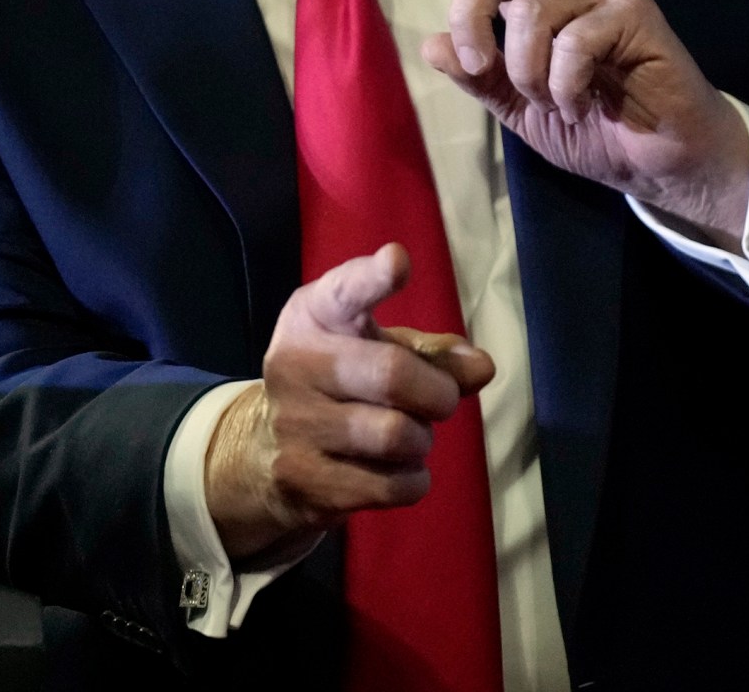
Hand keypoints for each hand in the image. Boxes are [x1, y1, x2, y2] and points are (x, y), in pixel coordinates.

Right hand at [205, 244, 494, 562]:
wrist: (266, 452)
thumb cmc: (345, 383)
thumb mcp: (382, 351)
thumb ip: (435, 354)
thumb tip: (481, 367)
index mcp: (315, 315)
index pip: (346, 291)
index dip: (374, 278)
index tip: (398, 261)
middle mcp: (294, 362)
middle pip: (392, 374)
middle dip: (438, 394)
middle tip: (442, 401)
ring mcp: (292, 424)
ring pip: (396, 437)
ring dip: (422, 442)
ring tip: (408, 437)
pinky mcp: (300, 479)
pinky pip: (389, 486)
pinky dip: (411, 481)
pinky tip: (395, 470)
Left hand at [396, 0, 748, 247]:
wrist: (662, 160)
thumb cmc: (595, 129)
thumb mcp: (521, 110)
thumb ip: (481, 79)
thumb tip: (432, 44)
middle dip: (469, 16)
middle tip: (481, 66)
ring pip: (528, 11)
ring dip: (528, 73)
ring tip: (557, 102)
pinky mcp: (633, 10)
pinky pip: (573, 41)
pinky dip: (565, 85)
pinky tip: (586, 102)